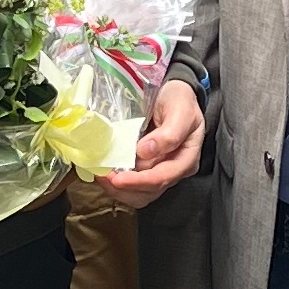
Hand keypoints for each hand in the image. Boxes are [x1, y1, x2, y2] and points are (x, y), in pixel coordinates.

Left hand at [98, 80, 204, 211]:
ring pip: (139, 194)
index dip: (139, 181)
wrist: (174, 94)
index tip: (117, 179)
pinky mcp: (146, 169)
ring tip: (102, 176)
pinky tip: (105, 173)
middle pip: (149, 191)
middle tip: (103, 176)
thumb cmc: (180, 100)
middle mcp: (174, 171)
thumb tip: (145, 152)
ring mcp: (160, 171)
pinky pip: (132, 185)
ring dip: (118, 190)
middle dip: (125, 188)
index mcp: (186, 159)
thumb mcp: (180, 110)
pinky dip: (117, 184)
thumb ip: (168, 133)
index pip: (162, 178)